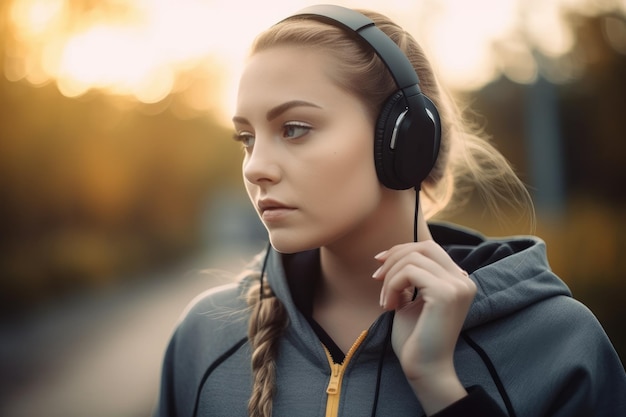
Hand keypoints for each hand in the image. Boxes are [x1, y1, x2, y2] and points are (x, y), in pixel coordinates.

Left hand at [372, 240, 475, 413]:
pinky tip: (389, 306)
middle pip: (424, 247)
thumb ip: (411, 278)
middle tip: (376, 278)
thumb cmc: (416, 339)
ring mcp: (457, 285)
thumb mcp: (413, 300)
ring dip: (390, 277)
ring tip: (385, 301)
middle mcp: (463, 279)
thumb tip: (395, 256)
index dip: (402, 250)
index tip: (379, 262)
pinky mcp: (445, 293)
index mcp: (459, 280)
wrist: (425, 369)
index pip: (430, 249)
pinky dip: (392, 286)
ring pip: (413, 259)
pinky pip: (409, 273)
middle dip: (394, 257)